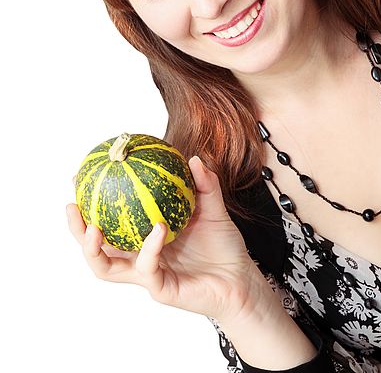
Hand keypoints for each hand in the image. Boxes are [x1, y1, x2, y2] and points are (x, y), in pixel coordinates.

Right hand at [67, 156, 264, 321]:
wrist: (241, 278)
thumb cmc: (223, 245)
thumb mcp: (213, 208)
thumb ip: (204, 184)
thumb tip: (194, 158)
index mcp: (144, 237)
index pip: (110, 222)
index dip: (91, 204)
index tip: (80, 179)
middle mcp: (139, 256)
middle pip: (95, 249)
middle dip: (77, 230)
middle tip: (72, 205)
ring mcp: (147, 275)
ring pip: (107, 269)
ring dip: (94, 249)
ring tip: (94, 227)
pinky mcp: (160, 288)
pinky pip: (147, 268)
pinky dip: (149, 247)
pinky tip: (156, 228)